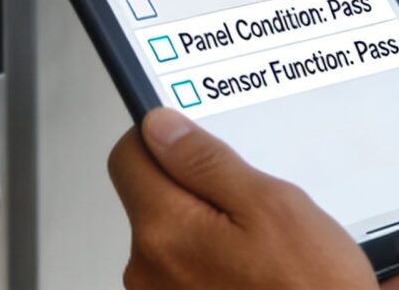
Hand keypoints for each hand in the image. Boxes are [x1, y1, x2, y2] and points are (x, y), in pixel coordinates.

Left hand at [108, 108, 398, 289]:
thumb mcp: (270, 205)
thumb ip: (206, 161)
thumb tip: (160, 126)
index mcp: (164, 231)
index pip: (128, 156)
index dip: (164, 138)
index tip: (199, 140)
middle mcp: (149, 271)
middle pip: (154, 197)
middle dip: (198, 189)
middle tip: (256, 203)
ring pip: (177, 235)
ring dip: (213, 229)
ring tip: (269, 246)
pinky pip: (189, 270)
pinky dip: (219, 263)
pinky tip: (261, 272)